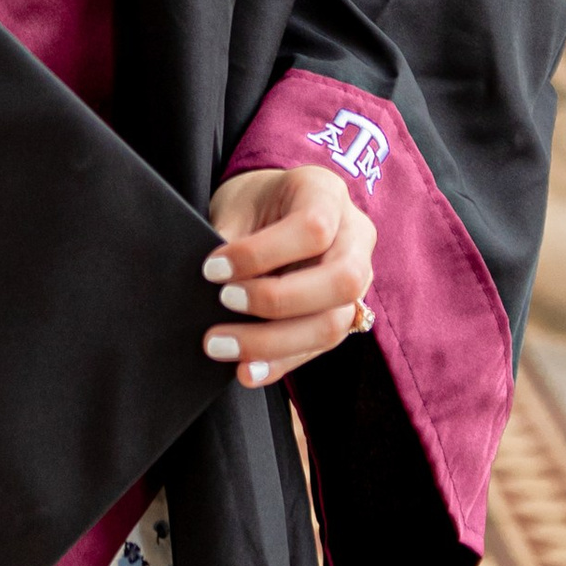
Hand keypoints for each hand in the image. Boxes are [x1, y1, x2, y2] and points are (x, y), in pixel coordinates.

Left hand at [203, 163, 376, 388]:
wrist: (273, 209)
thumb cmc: (254, 203)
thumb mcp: (238, 204)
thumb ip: (230, 241)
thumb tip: (206, 290)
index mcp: (328, 194)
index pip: (313, 228)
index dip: (261, 253)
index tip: (212, 268)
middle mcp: (355, 238)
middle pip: (341, 281)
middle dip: (277, 301)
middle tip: (223, 301)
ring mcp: (358, 280)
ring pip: (335, 323)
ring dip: (274, 342)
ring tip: (221, 345)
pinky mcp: (344, 315)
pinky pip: (319, 348)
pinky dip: (280, 363)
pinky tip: (246, 371)